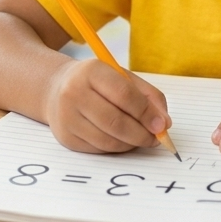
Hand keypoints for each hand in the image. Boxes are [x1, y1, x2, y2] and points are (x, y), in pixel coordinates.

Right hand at [43, 59, 171, 153]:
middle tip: (156, 138)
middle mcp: (74, 93)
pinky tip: (123, 140)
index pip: (124, 95)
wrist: (56, 89)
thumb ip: (148, 96)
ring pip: (108, 140)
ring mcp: (67, 117)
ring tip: (141, 138)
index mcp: (91, 72)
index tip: (162, 125)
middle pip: (115, 122)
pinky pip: (99, 149)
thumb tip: (164, 123)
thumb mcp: (122, 77)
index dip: (146, 112)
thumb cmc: (97, 83)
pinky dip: (117, 148)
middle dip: (142, 134)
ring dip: (131, 144)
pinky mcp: (66, 137)